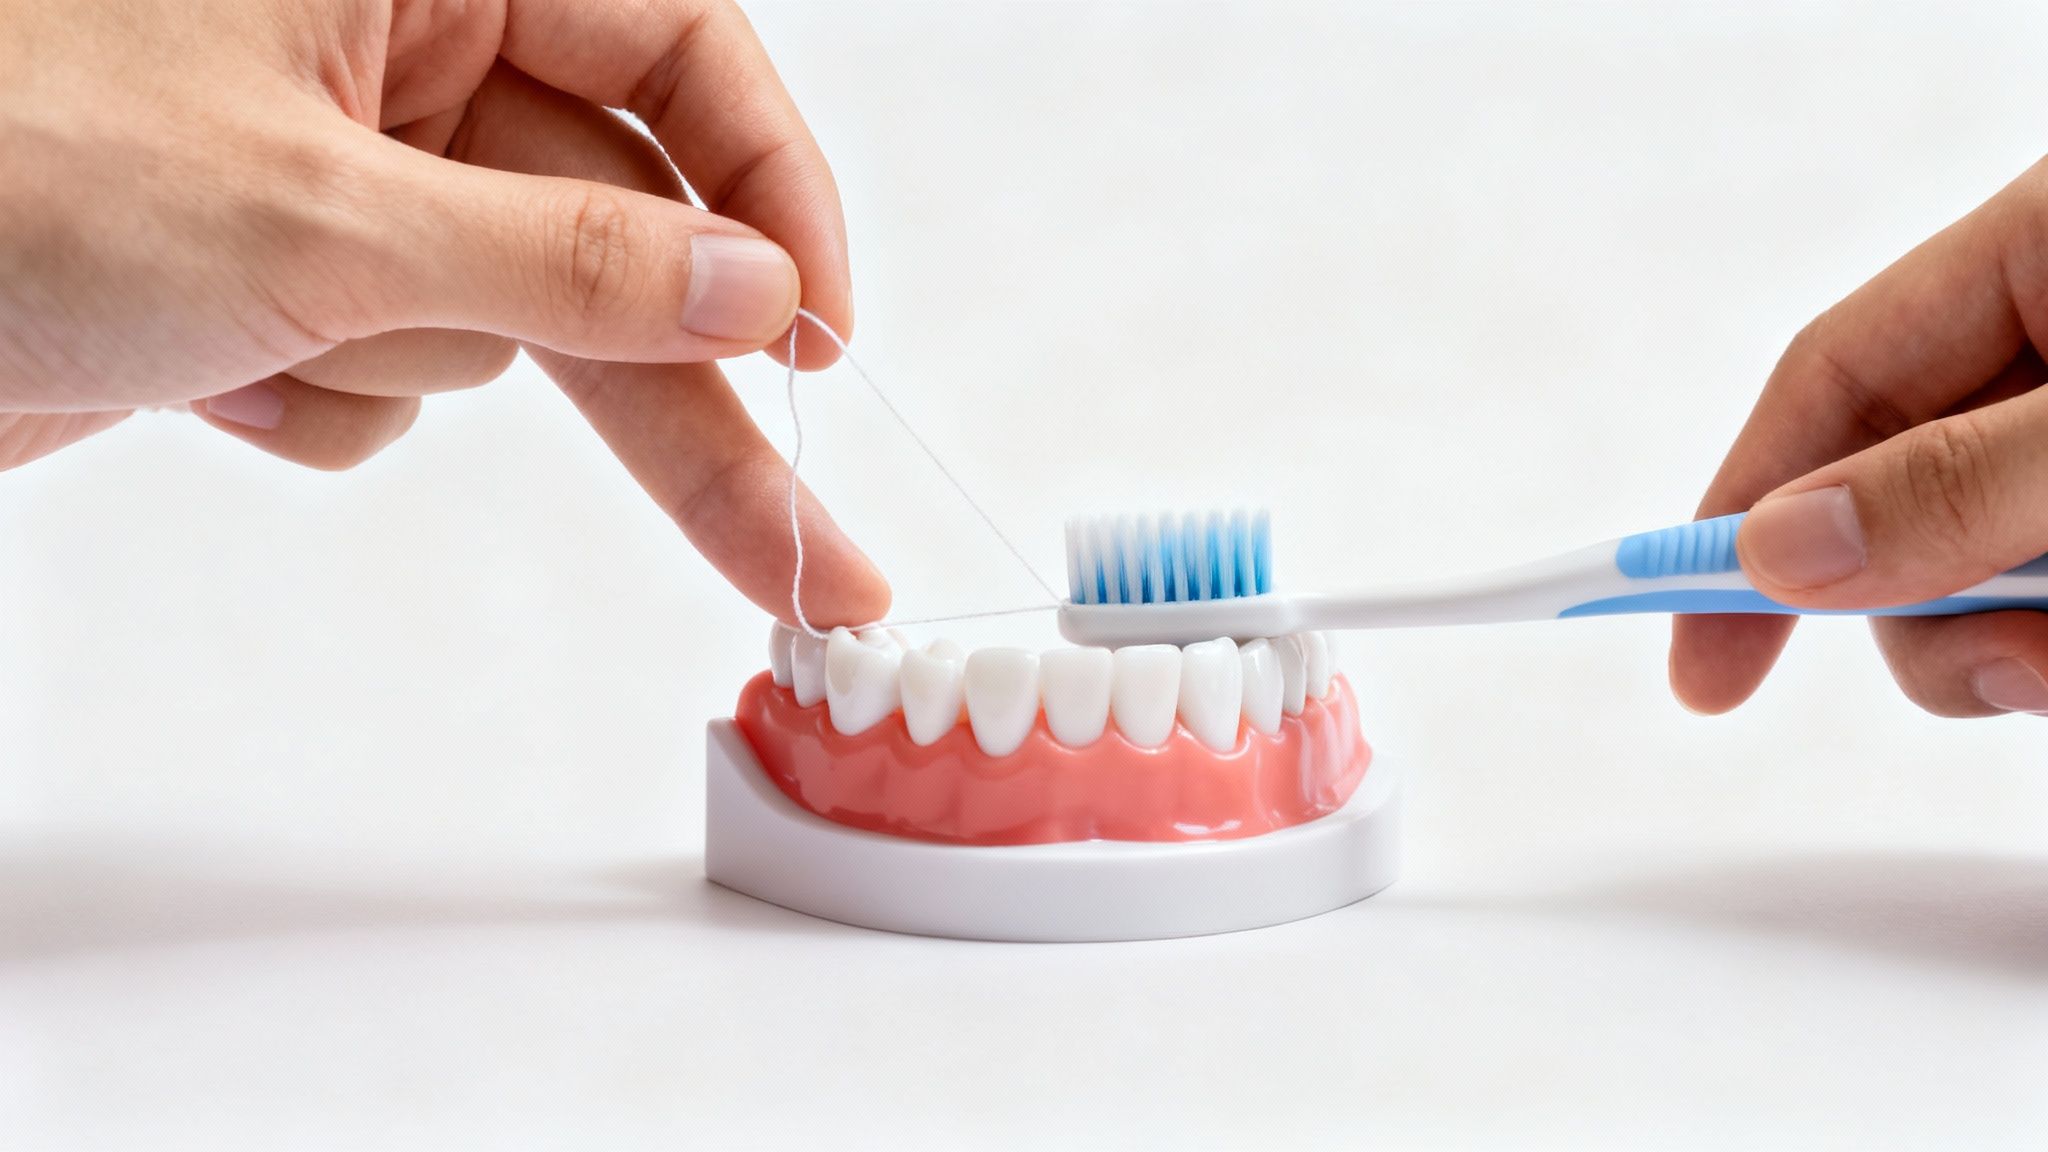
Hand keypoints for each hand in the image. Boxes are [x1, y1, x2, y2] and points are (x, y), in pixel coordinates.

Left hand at [0, 0, 887, 624]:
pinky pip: (394, 383)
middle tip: (810, 552)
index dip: (770, 196)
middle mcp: (395, 53)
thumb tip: (748, 286)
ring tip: (261, 338)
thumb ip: (569, 258)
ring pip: (503, 328)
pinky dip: (319, 402)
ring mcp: (344, 177)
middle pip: (621, 234)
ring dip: (400, 367)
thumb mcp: (323, 214)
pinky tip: (208, 367)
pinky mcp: (287, 283)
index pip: (681, 49)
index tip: (822, 335)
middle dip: (697, 400)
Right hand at [1673, 160, 2047, 717]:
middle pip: (1899, 495)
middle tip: (2000, 669)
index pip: (1830, 378)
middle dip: (1920, 608)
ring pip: (1979, 570)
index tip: (1694, 655)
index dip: (1740, 512)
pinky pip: (2047, 604)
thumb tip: (1780, 552)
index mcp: (2044, 250)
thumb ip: (1957, 481)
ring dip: (2011, 645)